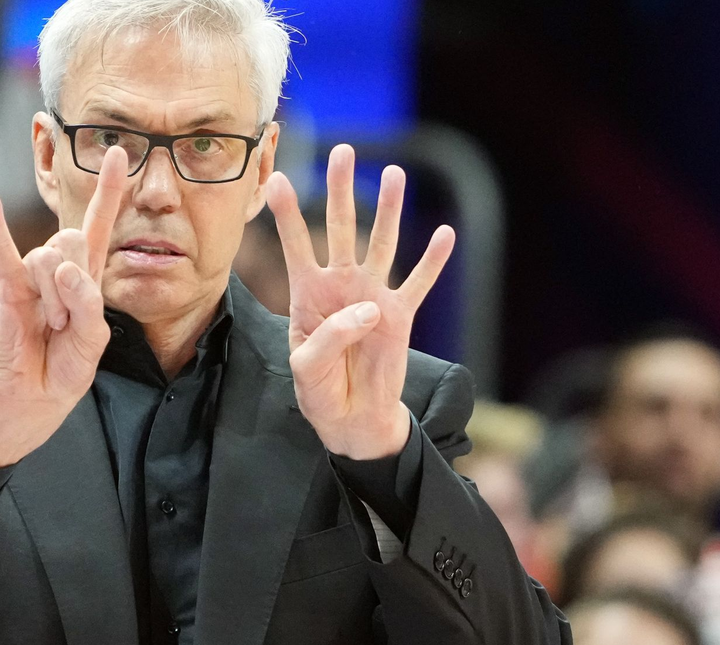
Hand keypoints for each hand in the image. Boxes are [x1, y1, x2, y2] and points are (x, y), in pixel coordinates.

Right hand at [0, 147, 127, 467]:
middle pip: (72, 239)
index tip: (117, 151)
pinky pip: (1, 250)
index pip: (100, 224)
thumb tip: (61, 269)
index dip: (109, 190)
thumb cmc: (66, 368)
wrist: (34, 397)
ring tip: (50, 324)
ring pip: (47, 258)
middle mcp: (59, 267)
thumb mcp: (94, 340)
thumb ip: (87, 303)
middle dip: (75, 282)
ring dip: (53, 296)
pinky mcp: (6, 286)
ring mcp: (31, 274)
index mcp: (88, 276)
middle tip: (67, 320)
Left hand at [266, 145, 454, 459]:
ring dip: (389, 210)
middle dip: (340, 190)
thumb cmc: (319, 390)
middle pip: (341, 229)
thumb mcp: (307, 369)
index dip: (286, 214)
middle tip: (342, 151)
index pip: (295, 246)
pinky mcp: (400, 316)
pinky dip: (433, 261)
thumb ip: (329, 338)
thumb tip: (368, 309)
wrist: (350, 418)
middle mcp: (341, 286)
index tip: (274, 179)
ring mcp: (372, 296)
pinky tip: (446, 233)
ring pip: (382, 244)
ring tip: (392, 173)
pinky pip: (419, 283)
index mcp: (307, 294)